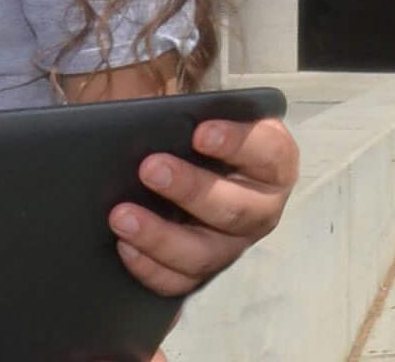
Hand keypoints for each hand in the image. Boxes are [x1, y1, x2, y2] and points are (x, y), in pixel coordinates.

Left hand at [107, 115, 297, 295]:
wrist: (185, 161)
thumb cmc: (196, 132)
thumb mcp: (198, 113)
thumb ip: (188, 114)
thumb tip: (150, 116)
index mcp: (272, 162)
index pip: (268, 152)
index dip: (237, 143)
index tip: (200, 132)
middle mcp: (260, 207)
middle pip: (235, 209)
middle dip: (191, 190)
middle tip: (149, 168)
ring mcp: (233, 244)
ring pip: (205, 254)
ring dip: (161, 237)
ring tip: (121, 216)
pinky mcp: (203, 270)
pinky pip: (180, 282)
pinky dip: (151, 268)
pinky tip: (125, 246)